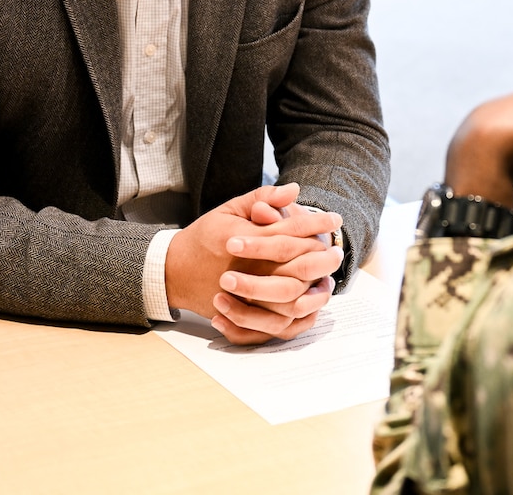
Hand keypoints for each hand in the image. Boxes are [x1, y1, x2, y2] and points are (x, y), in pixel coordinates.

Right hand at [164, 182, 342, 344]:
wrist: (175, 272)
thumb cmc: (204, 237)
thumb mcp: (230, 209)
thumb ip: (263, 197)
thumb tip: (295, 190)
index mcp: (246, 240)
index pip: (291, 230)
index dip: (317, 223)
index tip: (335, 219)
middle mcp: (249, 269)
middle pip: (298, 265)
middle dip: (323, 256)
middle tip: (337, 250)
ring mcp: (247, 296)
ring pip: (292, 296)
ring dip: (316, 286)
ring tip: (329, 276)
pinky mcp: (245, 315)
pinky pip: (279, 322)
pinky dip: (299, 313)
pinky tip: (310, 299)